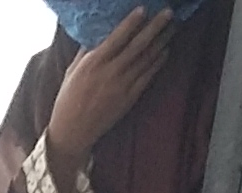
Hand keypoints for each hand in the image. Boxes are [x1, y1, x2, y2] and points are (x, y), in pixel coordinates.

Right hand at [42, 7, 177, 182]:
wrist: (74, 131)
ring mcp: (123, 86)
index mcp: (93, 63)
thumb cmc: (69, 98)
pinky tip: (165, 50)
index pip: (117, 38)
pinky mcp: (130, 98)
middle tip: (168, 13)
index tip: (143, 9)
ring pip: (147, 59)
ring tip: (172, 27)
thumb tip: (99, 33)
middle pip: (138, 46)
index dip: (131, 23)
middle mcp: (111, 73)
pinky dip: (158, 62)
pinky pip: (148, 76)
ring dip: (162, 41)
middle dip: (155, 27)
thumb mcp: (73, 70)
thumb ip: (87, 51)